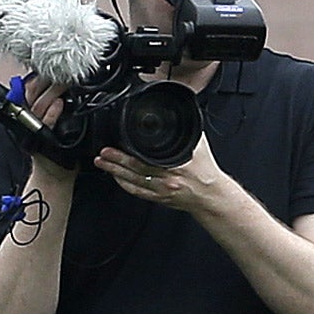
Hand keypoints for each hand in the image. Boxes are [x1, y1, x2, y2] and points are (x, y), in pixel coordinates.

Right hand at [18, 80, 78, 193]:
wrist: (54, 175)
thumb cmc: (54, 150)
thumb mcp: (50, 124)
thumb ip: (50, 106)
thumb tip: (59, 86)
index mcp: (27, 113)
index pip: (28, 88)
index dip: (38, 75)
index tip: (50, 66)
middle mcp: (26, 121)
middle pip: (31, 94)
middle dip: (45, 80)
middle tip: (59, 71)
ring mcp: (32, 130)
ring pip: (38, 106)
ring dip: (51, 92)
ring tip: (62, 83)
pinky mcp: (40, 141)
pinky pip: (45, 123)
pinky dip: (52, 113)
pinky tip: (60, 104)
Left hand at [94, 134, 221, 212]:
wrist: (210, 195)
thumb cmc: (206, 170)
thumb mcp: (198, 144)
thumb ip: (184, 131)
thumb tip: (176, 115)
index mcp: (175, 164)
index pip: (147, 156)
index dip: (129, 150)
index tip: (117, 141)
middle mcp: (166, 179)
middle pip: (135, 168)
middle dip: (116, 160)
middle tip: (103, 153)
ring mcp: (160, 190)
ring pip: (132, 181)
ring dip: (115, 172)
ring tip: (102, 162)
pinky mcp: (158, 198)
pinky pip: (137, 192)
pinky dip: (124, 184)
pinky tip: (115, 177)